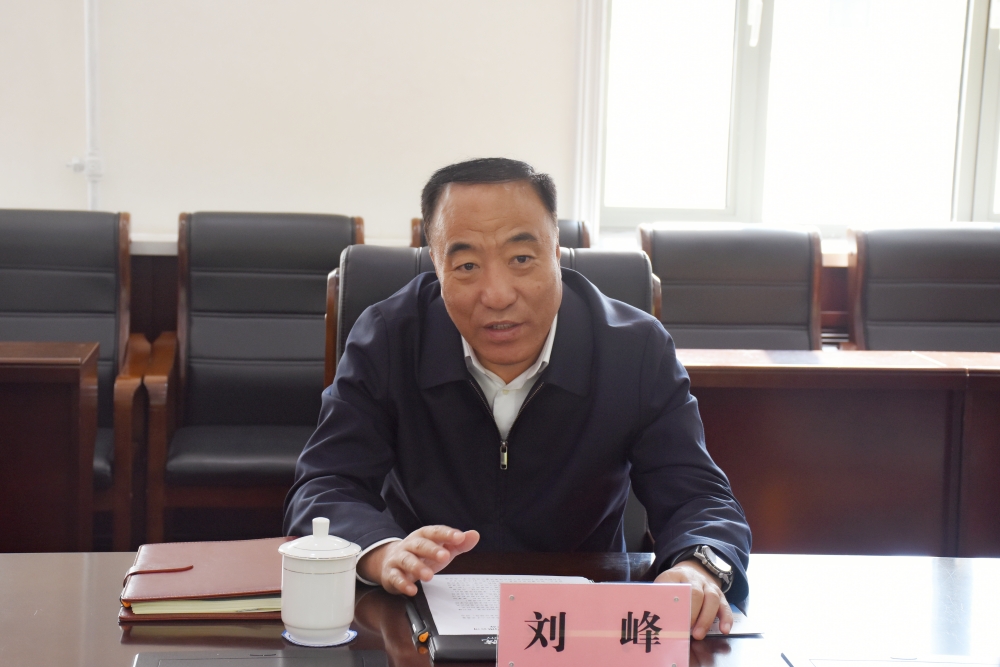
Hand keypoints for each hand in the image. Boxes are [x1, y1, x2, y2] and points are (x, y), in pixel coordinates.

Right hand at [357, 525, 479, 595]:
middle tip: (445, 556)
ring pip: (407, 560)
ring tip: (429, 576)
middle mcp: (410, 545)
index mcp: (424, 536)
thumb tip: (474, 535)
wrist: (390, 562)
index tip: (459, 538)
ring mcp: (399, 559)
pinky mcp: (391, 574)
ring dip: (417, 567)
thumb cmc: (421, 555)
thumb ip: (458, 544)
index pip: (435, 532)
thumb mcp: (441, 548)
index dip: (447, 534)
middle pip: (420, 545)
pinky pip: (395, 577)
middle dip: (432, 550)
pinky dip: (403, 583)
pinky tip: (412, 589)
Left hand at [654, 559, 732, 639]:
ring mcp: (709, 586)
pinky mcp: (720, 594)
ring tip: (699, 635)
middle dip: (691, 613)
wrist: (693, 568)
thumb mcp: (663, 584)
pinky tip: (724, 630)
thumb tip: (650, 612)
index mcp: (676, 575)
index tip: (671, 617)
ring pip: (712, 599)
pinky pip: (725, 605)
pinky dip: (726, 618)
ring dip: (706, 619)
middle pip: (696, 593)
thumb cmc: (674, 584)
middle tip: (685, 630)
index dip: (674, 601)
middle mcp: (694, 578)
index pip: (674, 584)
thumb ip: (658, 596)